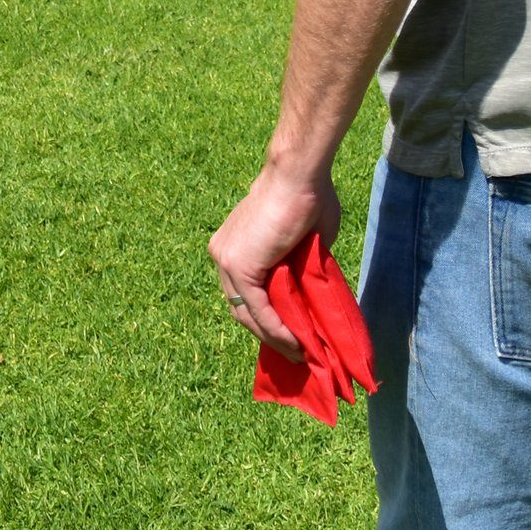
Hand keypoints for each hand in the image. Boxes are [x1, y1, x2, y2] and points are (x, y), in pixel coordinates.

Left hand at [209, 161, 341, 358]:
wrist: (299, 175)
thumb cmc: (307, 197)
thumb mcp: (302, 243)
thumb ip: (298, 268)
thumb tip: (309, 293)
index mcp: (232, 245)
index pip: (243, 293)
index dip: (264, 318)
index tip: (288, 337)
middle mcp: (221, 254)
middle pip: (242, 308)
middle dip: (268, 334)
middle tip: (295, 352)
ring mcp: (226, 260)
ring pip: (248, 313)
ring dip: (275, 338)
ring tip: (301, 354)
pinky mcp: (239, 266)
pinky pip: (258, 309)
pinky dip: (277, 330)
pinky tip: (296, 344)